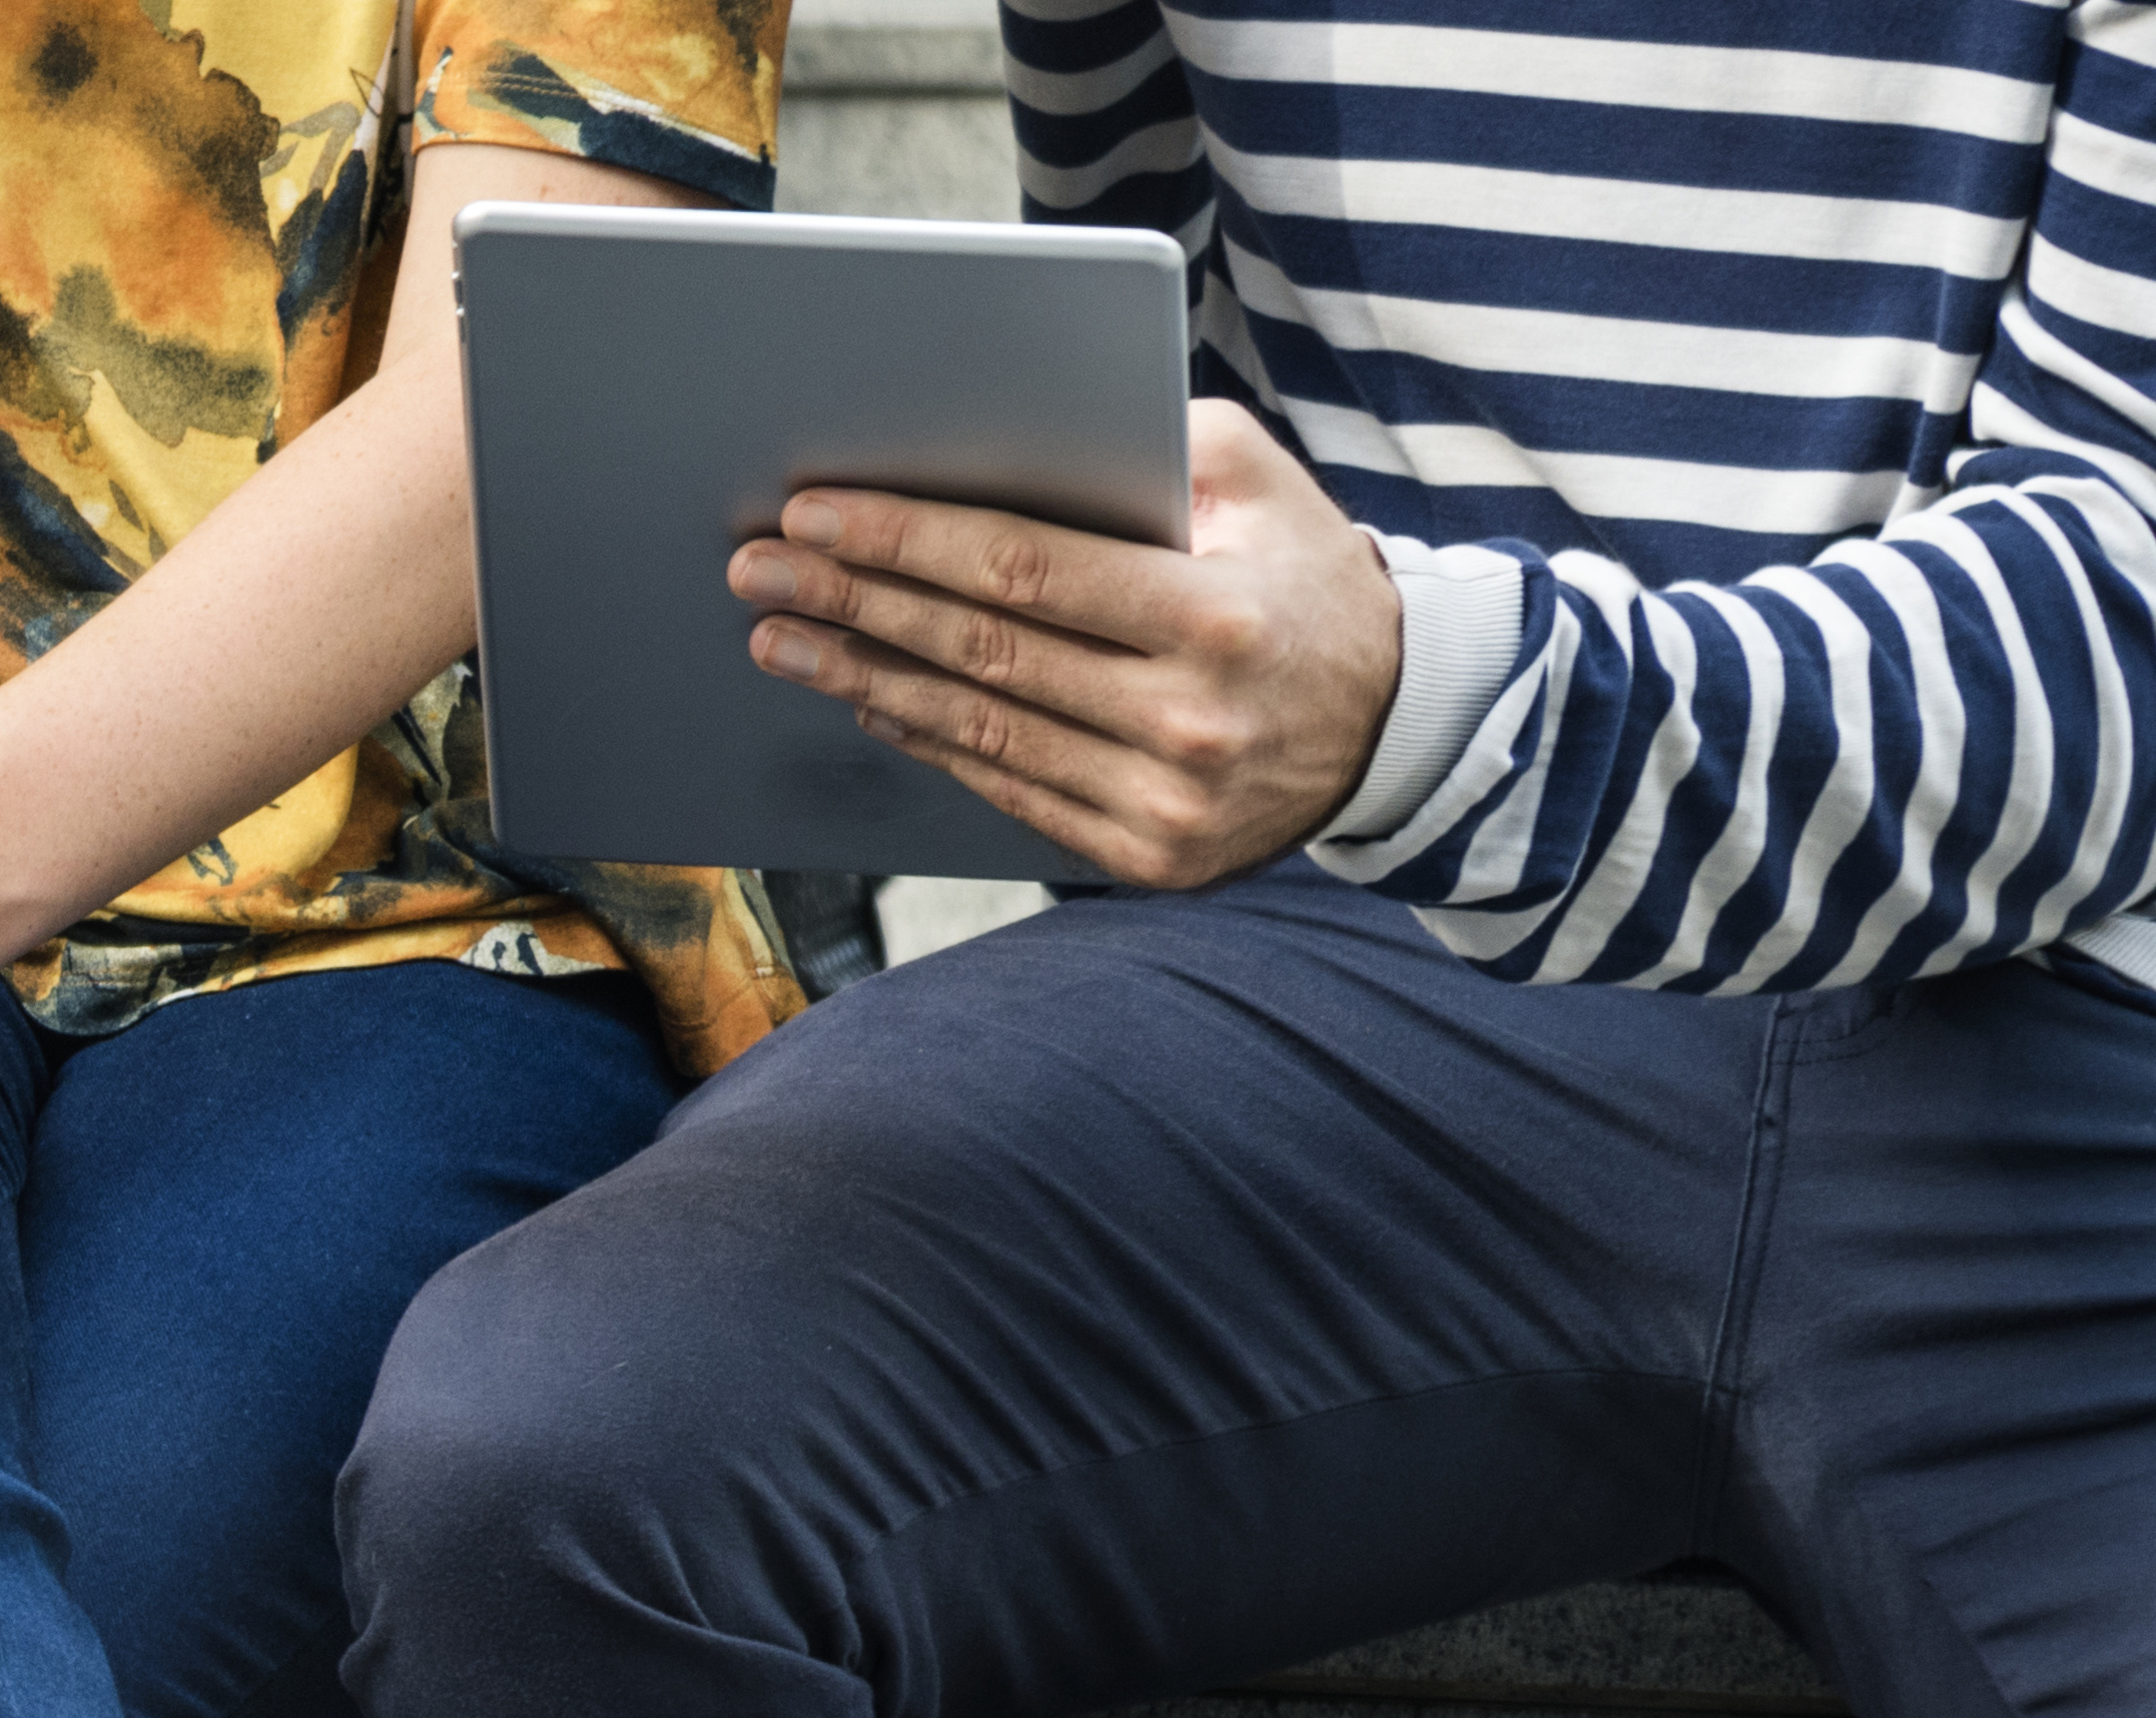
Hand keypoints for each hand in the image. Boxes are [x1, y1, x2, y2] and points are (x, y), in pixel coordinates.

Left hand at [735, 402, 1399, 889]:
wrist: (1396, 727)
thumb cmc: (1307, 581)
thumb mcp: (1265, 488)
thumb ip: (1162, 439)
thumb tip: (1020, 420)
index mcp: (1219, 617)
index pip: (1028, 570)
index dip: (909, 542)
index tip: (815, 513)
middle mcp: (1190, 721)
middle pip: (981, 652)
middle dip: (853, 603)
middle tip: (759, 569)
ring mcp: (1164, 803)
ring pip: (977, 731)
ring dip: (860, 678)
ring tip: (779, 636)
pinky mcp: (1143, 858)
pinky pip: (1005, 792)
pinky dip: (925, 740)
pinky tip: (864, 696)